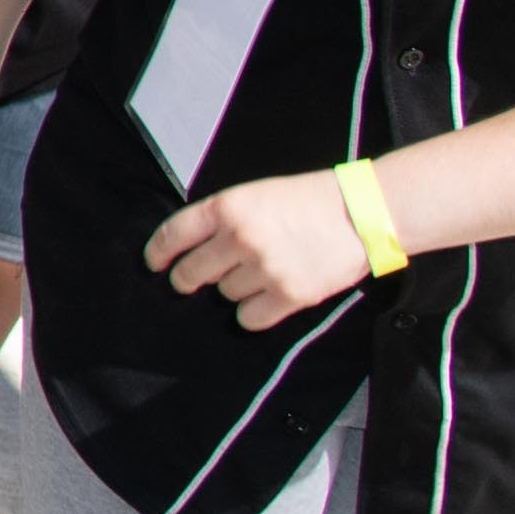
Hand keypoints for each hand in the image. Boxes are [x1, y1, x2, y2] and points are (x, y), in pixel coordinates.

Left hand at [147, 172, 373, 331]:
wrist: (361, 214)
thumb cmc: (307, 201)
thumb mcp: (255, 195)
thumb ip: (221, 218)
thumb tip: (190, 248)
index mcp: (227, 207)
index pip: (174, 235)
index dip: (158, 253)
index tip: (154, 264)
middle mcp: (240, 238)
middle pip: (191, 273)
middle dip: (186, 279)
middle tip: (191, 281)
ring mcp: (264, 268)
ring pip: (223, 294)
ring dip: (233, 289)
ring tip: (258, 273)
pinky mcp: (289, 295)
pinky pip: (248, 318)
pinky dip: (251, 313)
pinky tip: (264, 299)